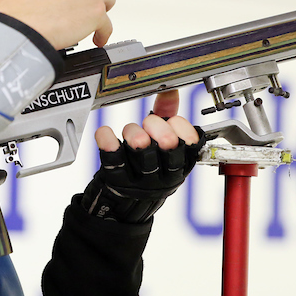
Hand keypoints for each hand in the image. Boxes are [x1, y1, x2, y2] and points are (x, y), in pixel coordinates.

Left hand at [80, 91, 203, 223]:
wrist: (123, 205)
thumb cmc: (147, 171)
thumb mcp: (163, 147)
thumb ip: (166, 116)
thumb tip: (170, 91)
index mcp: (179, 165)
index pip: (189, 144)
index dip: (182, 128)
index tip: (173, 121)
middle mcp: (162, 174)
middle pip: (167, 147)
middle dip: (160, 130)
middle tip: (150, 124)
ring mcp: (140, 180)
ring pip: (141, 152)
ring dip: (136, 134)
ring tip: (131, 132)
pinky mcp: (117, 181)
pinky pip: (113, 160)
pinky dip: (108, 142)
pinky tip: (105, 133)